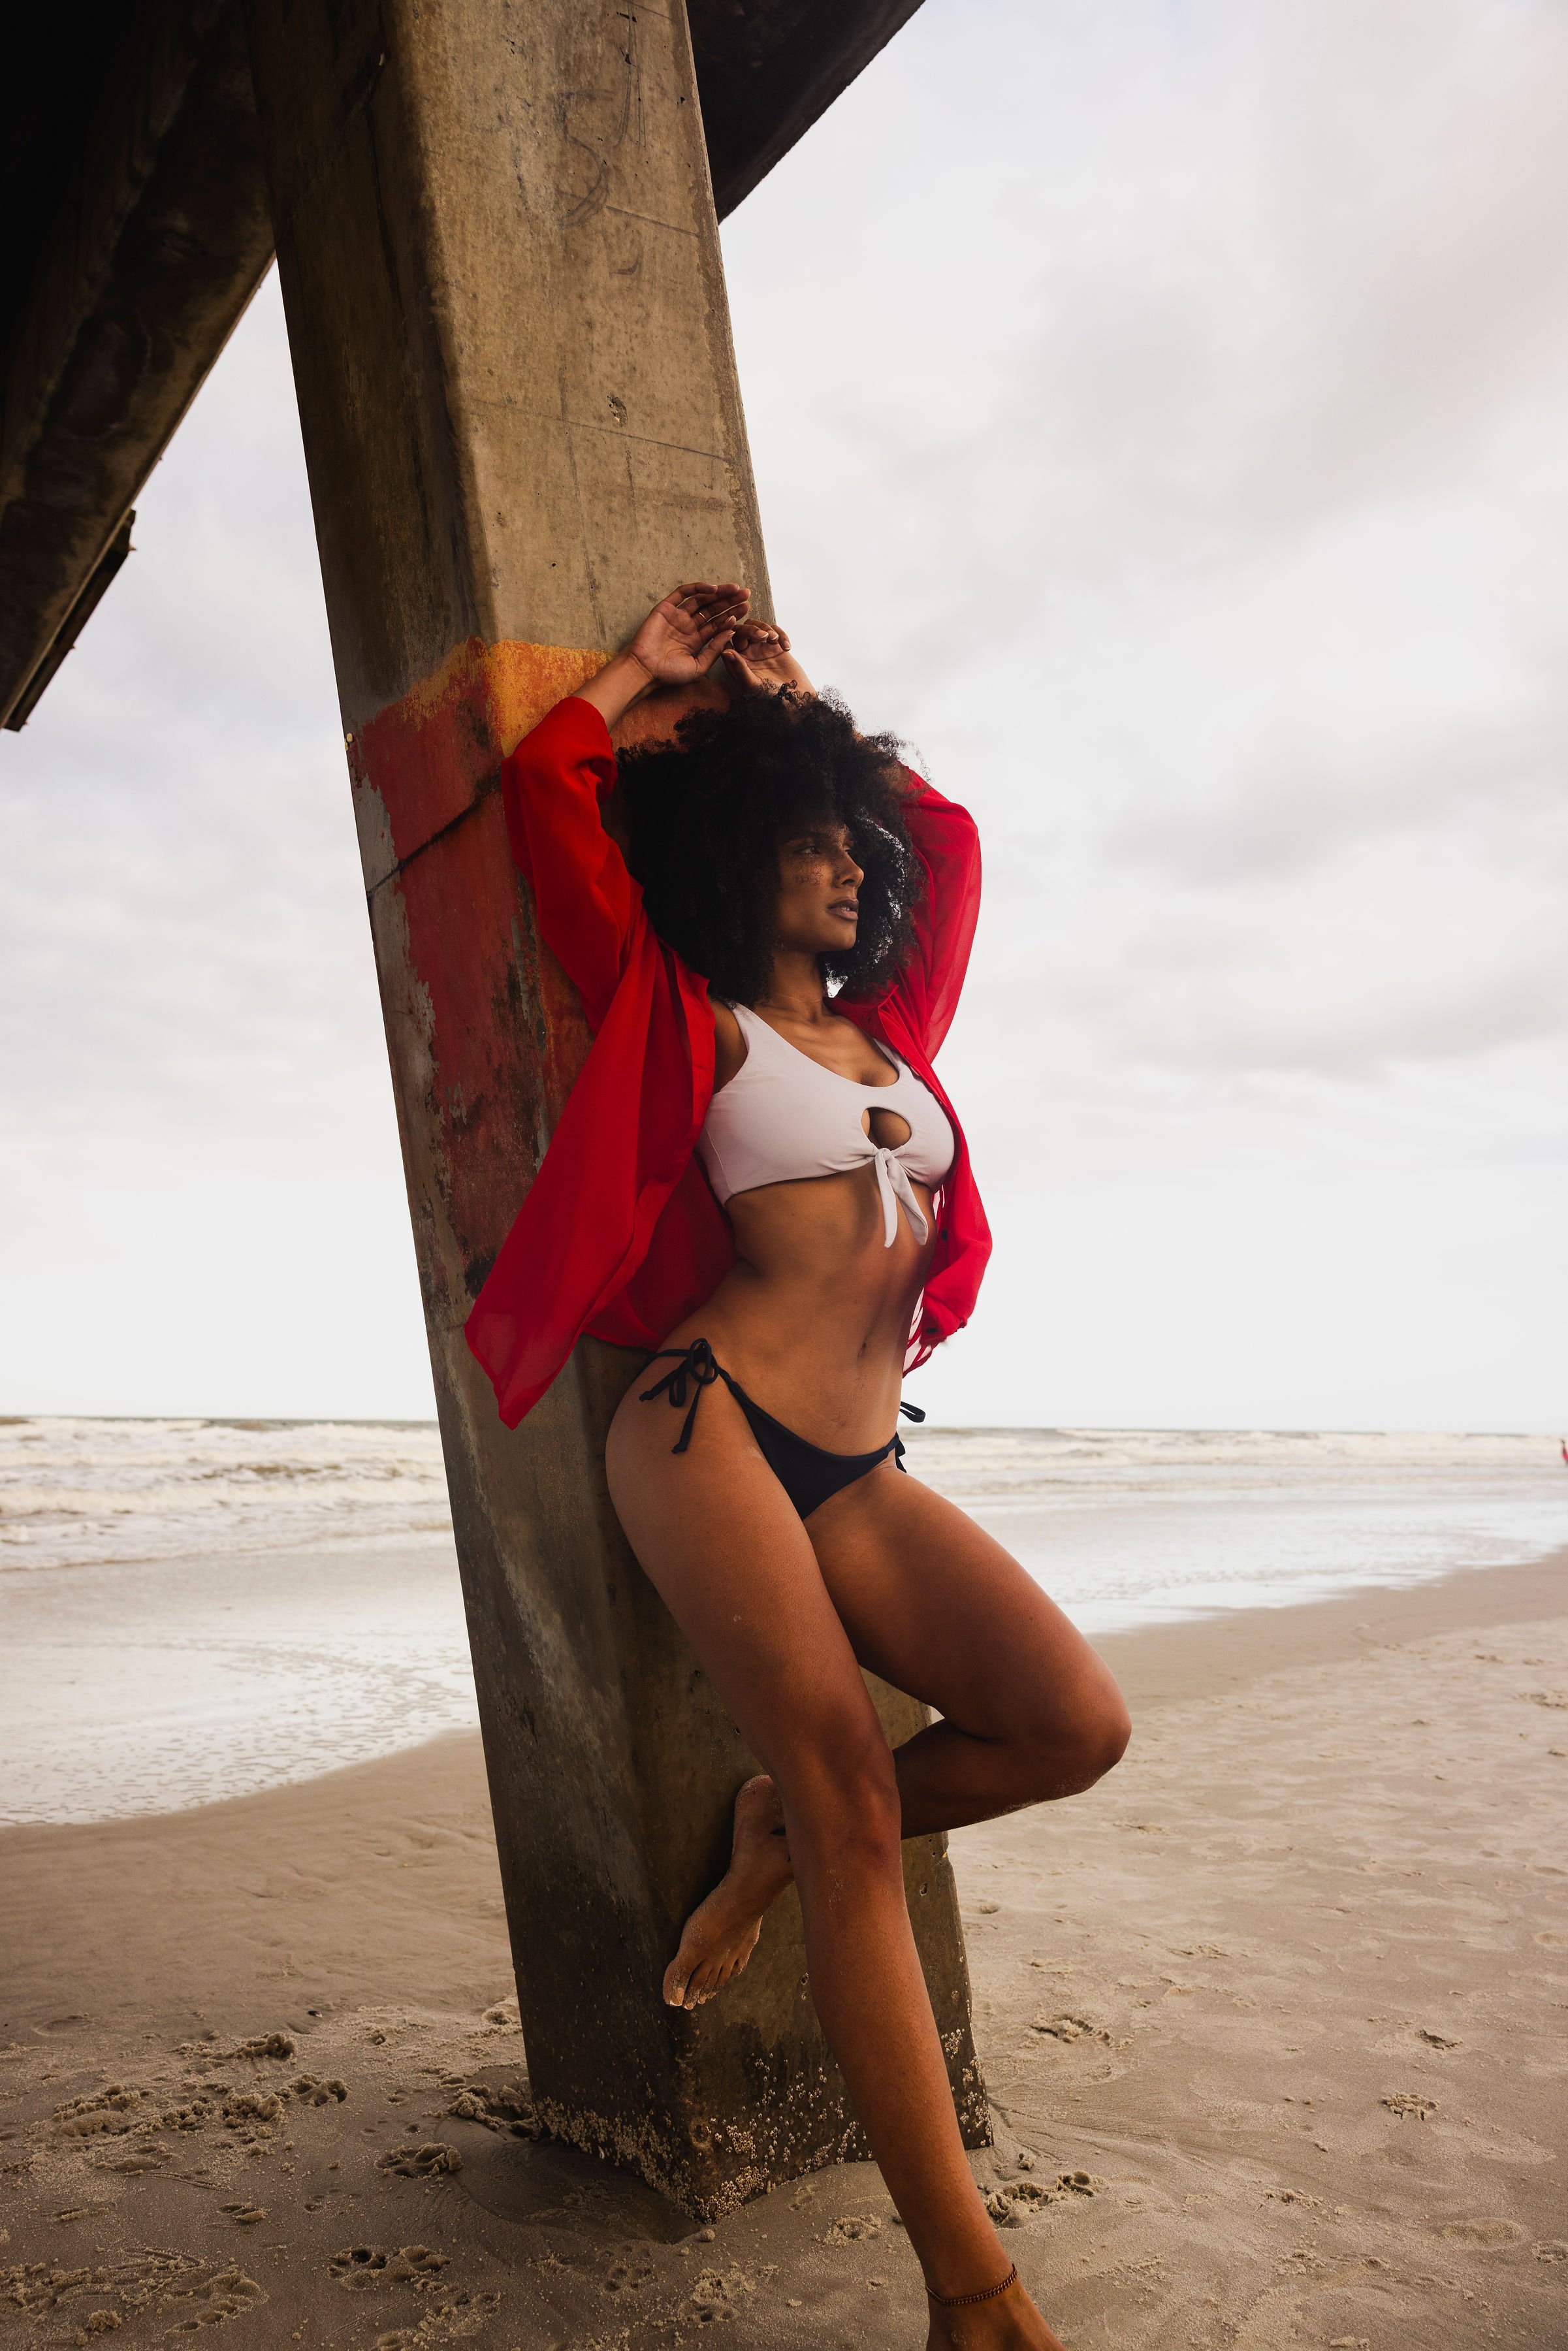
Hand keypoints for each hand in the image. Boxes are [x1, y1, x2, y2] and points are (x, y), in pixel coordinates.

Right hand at [576, 583, 750, 727]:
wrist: (645, 670)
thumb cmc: (669, 674)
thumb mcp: (699, 666)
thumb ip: (714, 650)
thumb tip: (731, 631)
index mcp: (697, 640)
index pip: (718, 624)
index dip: (732, 616)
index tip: (746, 609)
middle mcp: (688, 626)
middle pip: (713, 610)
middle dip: (730, 601)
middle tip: (746, 594)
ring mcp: (678, 616)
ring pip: (701, 599)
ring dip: (718, 593)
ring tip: (734, 589)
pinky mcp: (666, 608)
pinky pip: (683, 593)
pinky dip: (698, 589)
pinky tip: (713, 589)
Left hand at [722, 620, 813, 698]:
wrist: (796, 700)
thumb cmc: (772, 697)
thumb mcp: (753, 684)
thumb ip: (739, 668)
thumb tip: (726, 652)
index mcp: (736, 663)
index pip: (726, 642)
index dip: (727, 631)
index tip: (732, 624)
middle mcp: (746, 654)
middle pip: (741, 631)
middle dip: (751, 629)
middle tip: (764, 636)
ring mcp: (761, 649)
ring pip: (758, 626)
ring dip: (766, 628)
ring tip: (775, 640)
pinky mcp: (776, 646)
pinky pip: (775, 631)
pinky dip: (782, 634)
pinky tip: (787, 647)